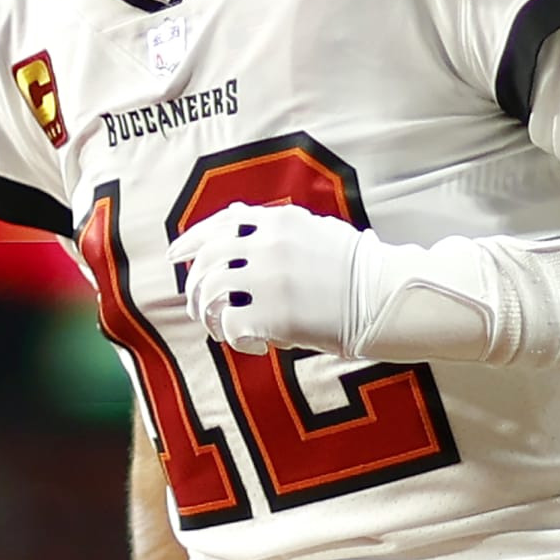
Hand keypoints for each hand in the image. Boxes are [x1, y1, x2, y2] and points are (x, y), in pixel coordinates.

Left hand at [166, 201, 367, 356]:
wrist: (385, 297)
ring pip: (210, 292)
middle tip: (193, 303)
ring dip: (205, 312)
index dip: (190, 240)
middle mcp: (266, 245)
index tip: (174, 255)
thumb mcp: (314, 229)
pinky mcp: (275, 316)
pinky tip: (247, 342)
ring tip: (215, 326)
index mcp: (276, 220)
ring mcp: (268, 280)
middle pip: (206, 260)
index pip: (217, 224)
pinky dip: (230, 335)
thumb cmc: (354, 267)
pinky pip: (231, 324)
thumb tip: (234, 217)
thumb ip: (273, 225)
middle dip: (192, 284)